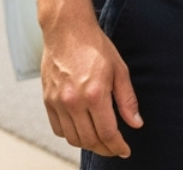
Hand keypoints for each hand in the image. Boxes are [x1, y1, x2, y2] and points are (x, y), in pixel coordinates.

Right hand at [40, 20, 142, 156]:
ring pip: (73, 138)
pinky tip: (81, 130)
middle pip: (89, 140)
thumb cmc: (95, 46)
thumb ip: (127, 100)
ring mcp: (57, 102)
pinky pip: (58, 129)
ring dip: (88, 144)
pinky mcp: (47, 101)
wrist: (67, 31)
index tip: (124, 151)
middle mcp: (74, 102)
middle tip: (114, 148)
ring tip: (100, 141)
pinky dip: (70, 135)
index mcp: (95, 94)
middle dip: (105, 148)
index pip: (107, 133)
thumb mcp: (119, 70)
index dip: (117, 146)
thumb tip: (136, 123)